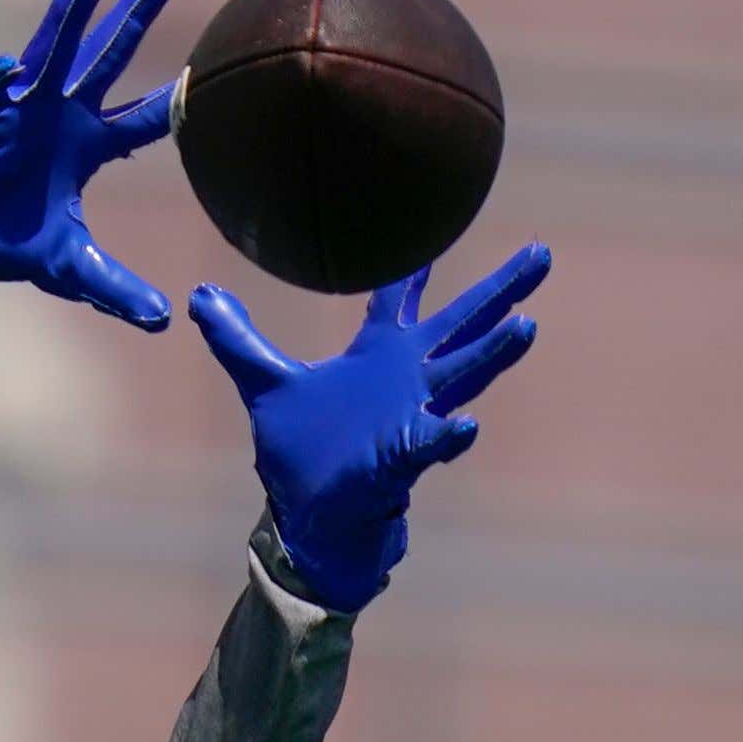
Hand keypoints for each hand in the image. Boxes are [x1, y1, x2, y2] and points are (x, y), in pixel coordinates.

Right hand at [0, 0, 181, 331]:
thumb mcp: (64, 268)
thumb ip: (111, 286)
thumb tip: (162, 319)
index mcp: (87, 147)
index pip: (143, 119)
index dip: (175, 101)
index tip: (210, 78)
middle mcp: (60, 117)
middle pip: (108, 61)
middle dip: (135, 20)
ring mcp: (19, 108)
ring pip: (51, 51)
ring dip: (70, 16)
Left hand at [190, 247, 552, 611]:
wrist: (311, 515)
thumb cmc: (302, 452)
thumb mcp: (263, 387)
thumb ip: (237, 341)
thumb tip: (200, 296)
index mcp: (377, 357)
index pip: (399, 300)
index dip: (413, 266)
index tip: (432, 226)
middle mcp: (406, 380)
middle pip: (461, 325)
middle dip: (501, 292)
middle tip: (541, 253)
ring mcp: (412, 417)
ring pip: (461, 377)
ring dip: (492, 354)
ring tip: (526, 327)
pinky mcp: (402, 460)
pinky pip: (431, 444)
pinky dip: (449, 436)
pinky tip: (467, 425)